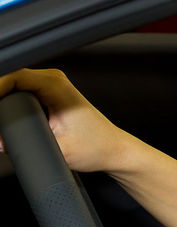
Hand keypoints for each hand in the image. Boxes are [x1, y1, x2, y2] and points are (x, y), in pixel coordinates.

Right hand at [0, 68, 131, 172]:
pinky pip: (20, 90)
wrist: (114, 151)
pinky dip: (11, 101)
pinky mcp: (49, 94)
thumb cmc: (97, 148)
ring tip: (2, 120)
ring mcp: (51, 85)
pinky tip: (7, 113)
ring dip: (4, 99)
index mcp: (56, 85)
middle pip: (10, 78)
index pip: (12, 75)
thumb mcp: (59, 149)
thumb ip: (28, 146)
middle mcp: (53, 80)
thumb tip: (1, 142)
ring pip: (13, 84)